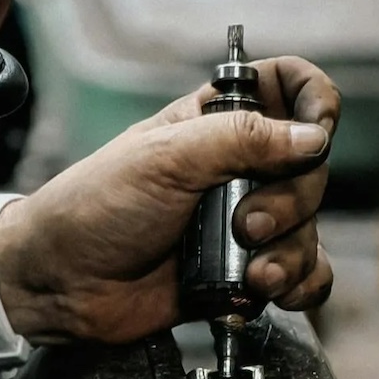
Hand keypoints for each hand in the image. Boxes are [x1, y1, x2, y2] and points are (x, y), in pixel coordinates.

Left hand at [0, 56, 340, 343]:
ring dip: (291, 252)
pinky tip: (269, 289)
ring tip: (251, 270)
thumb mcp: (164, 158)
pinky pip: (302, 274)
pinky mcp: (243, 271)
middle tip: (246, 223)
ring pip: (310, 227)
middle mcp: (238, 169)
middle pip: (311, 169)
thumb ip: (240, 138)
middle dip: (290, 202)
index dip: (314, 105)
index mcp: (217, 124)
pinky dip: (299, 284)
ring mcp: (244, 222)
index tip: (313, 134)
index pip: (291, 89)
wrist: (64, 284)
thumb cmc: (94, 208)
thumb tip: (312, 136)